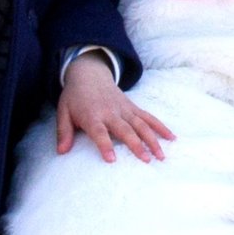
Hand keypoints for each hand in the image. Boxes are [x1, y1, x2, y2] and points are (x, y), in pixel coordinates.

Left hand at [56, 56, 173, 163]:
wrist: (89, 74)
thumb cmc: (75, 97)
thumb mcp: (63, 112)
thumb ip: (64, 132)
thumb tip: (61, 152)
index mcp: (93, 116)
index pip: (99, 132)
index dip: (105, 145)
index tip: (112, 159)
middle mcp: (111, 113)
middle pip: (125, 130)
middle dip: (136, 145)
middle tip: (146, 160)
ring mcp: (124, 109)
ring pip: (141, 125)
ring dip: (152, 140)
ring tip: (161, 156)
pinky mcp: (133, 107)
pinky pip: (148, 117)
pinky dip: (160, 127)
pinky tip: (171, 137)